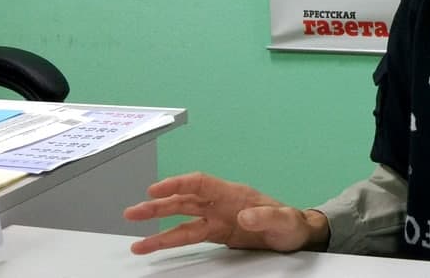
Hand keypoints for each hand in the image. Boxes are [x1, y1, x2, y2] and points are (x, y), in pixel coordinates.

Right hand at [122, 172, 328, 254]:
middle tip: (132, 213)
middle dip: (158, 206)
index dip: (177, 184)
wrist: (296, 235)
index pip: (200, 184)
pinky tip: (155, 245)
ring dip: (159, 229)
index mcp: (234, 194)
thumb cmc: (292, 224)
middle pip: (184, 201)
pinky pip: (190, 235)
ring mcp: (218, 219)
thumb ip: (266, 217)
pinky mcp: (218, 233)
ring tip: (138, 243)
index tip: (155, 190)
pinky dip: (172, 239)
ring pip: (182, 221)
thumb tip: (244, 216)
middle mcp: (221, 205)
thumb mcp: (284, 221)